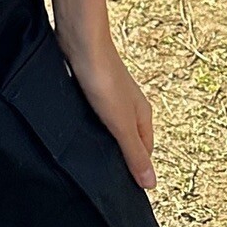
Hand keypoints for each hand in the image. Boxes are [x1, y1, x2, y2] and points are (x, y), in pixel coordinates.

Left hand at [58, 36, 156, 189]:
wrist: (81, 41)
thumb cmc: (103, 80)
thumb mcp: (120, 124)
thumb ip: (134, 153)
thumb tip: (151, 184)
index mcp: (143, 115)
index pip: (145, 151)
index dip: (135, 168)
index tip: (120, 185)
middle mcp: (130, 104)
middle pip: (128, 137)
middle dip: (117, 153)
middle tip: (98, 172)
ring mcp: (111, 94)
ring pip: (109, 124)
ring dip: (100, 137)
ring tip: (84, 151)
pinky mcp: (91, 85)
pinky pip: (93, 111)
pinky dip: (87, 121)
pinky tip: (75, 126)